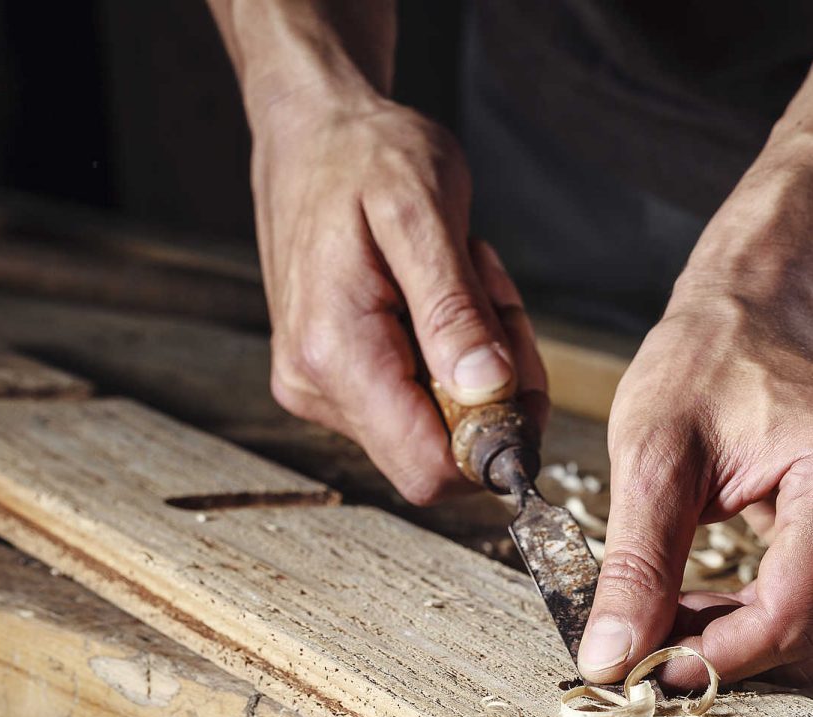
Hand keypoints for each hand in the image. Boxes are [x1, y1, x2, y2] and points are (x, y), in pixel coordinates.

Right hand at [251, 92, 546, 503]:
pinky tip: (435, 298)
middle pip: (438, 452)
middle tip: (490, 300)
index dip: (493, 444)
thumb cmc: (364, 157)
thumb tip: (489, 394)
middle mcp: (315, 387)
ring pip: (431, 427)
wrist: (309, 138)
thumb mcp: (423, 211)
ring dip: (470, 367)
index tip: (519, 378)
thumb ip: (454, 310)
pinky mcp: (327, 381)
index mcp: (336, 353)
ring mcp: (317, 389)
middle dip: (489, 391)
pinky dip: (445, 359)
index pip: (428, 467)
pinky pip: (410, 402)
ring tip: (459, 282)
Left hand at [578, 158, 812, 687]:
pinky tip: (688, 600)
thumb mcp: (655, 453)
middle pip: (800, 623)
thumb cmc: (709, 355)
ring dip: (726, 633)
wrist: (748, 305)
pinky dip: (739, 606)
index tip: (647, 675)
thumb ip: (637, 560)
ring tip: (657, 621)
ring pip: (798, 613)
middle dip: (717, 649)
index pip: (791, 610)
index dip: (717, 657)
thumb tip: (611, 652)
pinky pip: (795, 587)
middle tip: (642, 652)